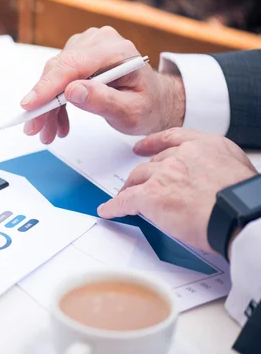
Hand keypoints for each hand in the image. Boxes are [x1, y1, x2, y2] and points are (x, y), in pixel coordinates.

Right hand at [21, 26, 185, 143]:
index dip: (47, 86)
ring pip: (54, 76)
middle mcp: (98, 41)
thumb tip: (72, 91)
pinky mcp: (79, 56)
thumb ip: (103, 101)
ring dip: (47, 107)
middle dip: (43, 104)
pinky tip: (58, 122)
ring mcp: (87, 46)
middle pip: (59, 71)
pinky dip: (54, 103)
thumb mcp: (131, 112)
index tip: (29, 106)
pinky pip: (57, 79)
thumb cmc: (147, 105)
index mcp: (116, 51)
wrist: (154, 100)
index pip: (73, 64)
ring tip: (49, 132)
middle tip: (35, 130)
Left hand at [97, 128, 256, 252]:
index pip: (172, 137)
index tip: (141, 147)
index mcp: (205, 145)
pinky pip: (125, 200)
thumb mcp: (237, 168)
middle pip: (152, 163)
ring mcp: (164, 174)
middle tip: (137, 184)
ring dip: (129, 189)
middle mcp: (182, 155)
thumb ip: (216, 165)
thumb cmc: (244, 200)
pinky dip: (114, 206)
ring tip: (124, 197)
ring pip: (137, 179)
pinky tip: (109, 210)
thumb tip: (211, 179)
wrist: (240, 215)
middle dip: (144, 175)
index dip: (153, 143)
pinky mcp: (151, 195)